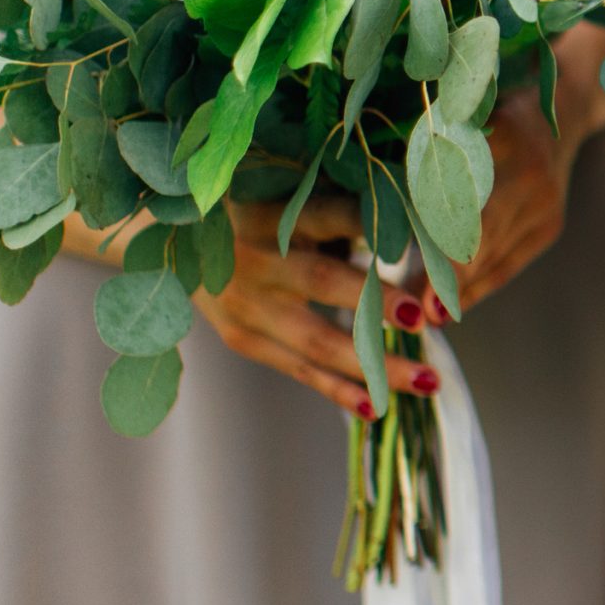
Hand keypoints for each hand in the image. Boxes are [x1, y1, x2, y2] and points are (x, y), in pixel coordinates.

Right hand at [191, 197, 434, 417]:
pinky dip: (339, 390)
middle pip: (322, 282)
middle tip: (424, 318)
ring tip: (428, 380)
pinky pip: (299, 369)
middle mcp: (255, 257)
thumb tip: (418, 220)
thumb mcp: (292, 196)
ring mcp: (245, 305)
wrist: (177, 243)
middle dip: (375, 303)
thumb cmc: (262, 210)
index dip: (374, 226)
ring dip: (375, 366)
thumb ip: (345, 209)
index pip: (332, 215)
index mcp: (274, 211)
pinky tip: (377, 408)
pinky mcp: (242, 339)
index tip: (424, 240)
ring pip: (317, 341)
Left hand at [413, 94, 585, 315]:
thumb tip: (384, 208)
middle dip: (446, 274)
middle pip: (480, 232)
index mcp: (502, 135)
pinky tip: (451, 309)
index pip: (458, 191)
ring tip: (420, 312)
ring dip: (455, 287)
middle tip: (415, 309)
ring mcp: (545, 202)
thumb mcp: (462, 121)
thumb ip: (431, 156)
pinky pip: (508, 266)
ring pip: (490, 255)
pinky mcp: (550, 226)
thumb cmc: (491, 117)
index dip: (433, 229)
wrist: (564, 114)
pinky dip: (477, 288)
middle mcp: (528, 172)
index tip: (404, 263)